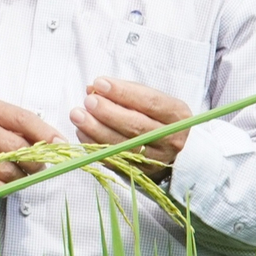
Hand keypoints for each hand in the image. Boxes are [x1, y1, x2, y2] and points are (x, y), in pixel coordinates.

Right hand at [0, 98, 62, 184]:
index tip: (61, 144)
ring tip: (17, 173)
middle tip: (37, 166)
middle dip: (34, 162)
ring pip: (8, 170)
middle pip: (18, 148)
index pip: (24, 119)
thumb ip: (24, 129)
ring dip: (20, 177)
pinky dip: (3, 187)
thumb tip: (57, 143)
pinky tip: (2, 181)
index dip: (46, 134)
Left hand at [69, 77, 190, 168]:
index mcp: (177, 115)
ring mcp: (156, 159)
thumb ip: (124, 91)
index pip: (150, 102)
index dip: (123, 93)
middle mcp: (171, 139)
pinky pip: (114, 160)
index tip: (100, 83)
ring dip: (96, 130)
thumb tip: (93, 88)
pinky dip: (95, 146)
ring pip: (124, 146)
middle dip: (108, 113)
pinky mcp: (140, 172)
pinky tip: (82, 132)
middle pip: (137, 126)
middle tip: (88, 101)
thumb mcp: (148, 99)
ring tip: (78, 115)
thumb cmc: (155, 116)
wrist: (170, 148)